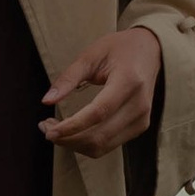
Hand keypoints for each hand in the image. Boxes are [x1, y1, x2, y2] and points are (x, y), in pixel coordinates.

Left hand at [41, 26, 161, 158]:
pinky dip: (86, 144)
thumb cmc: (119, 49)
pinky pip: (109, 145)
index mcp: (128, 82)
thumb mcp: (90, 55)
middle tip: (45, 128)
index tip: (49, 131)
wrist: (150, 50)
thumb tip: (46, 100)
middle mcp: (139, 105)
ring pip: (102, 146)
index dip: (72, 126)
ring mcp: (142, 119)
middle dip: (67, 139)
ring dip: (74, 144)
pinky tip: (71, 132)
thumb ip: (68, 78)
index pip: (99, 113)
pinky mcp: (140, 127)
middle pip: (99, 136)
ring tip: (54, 129)